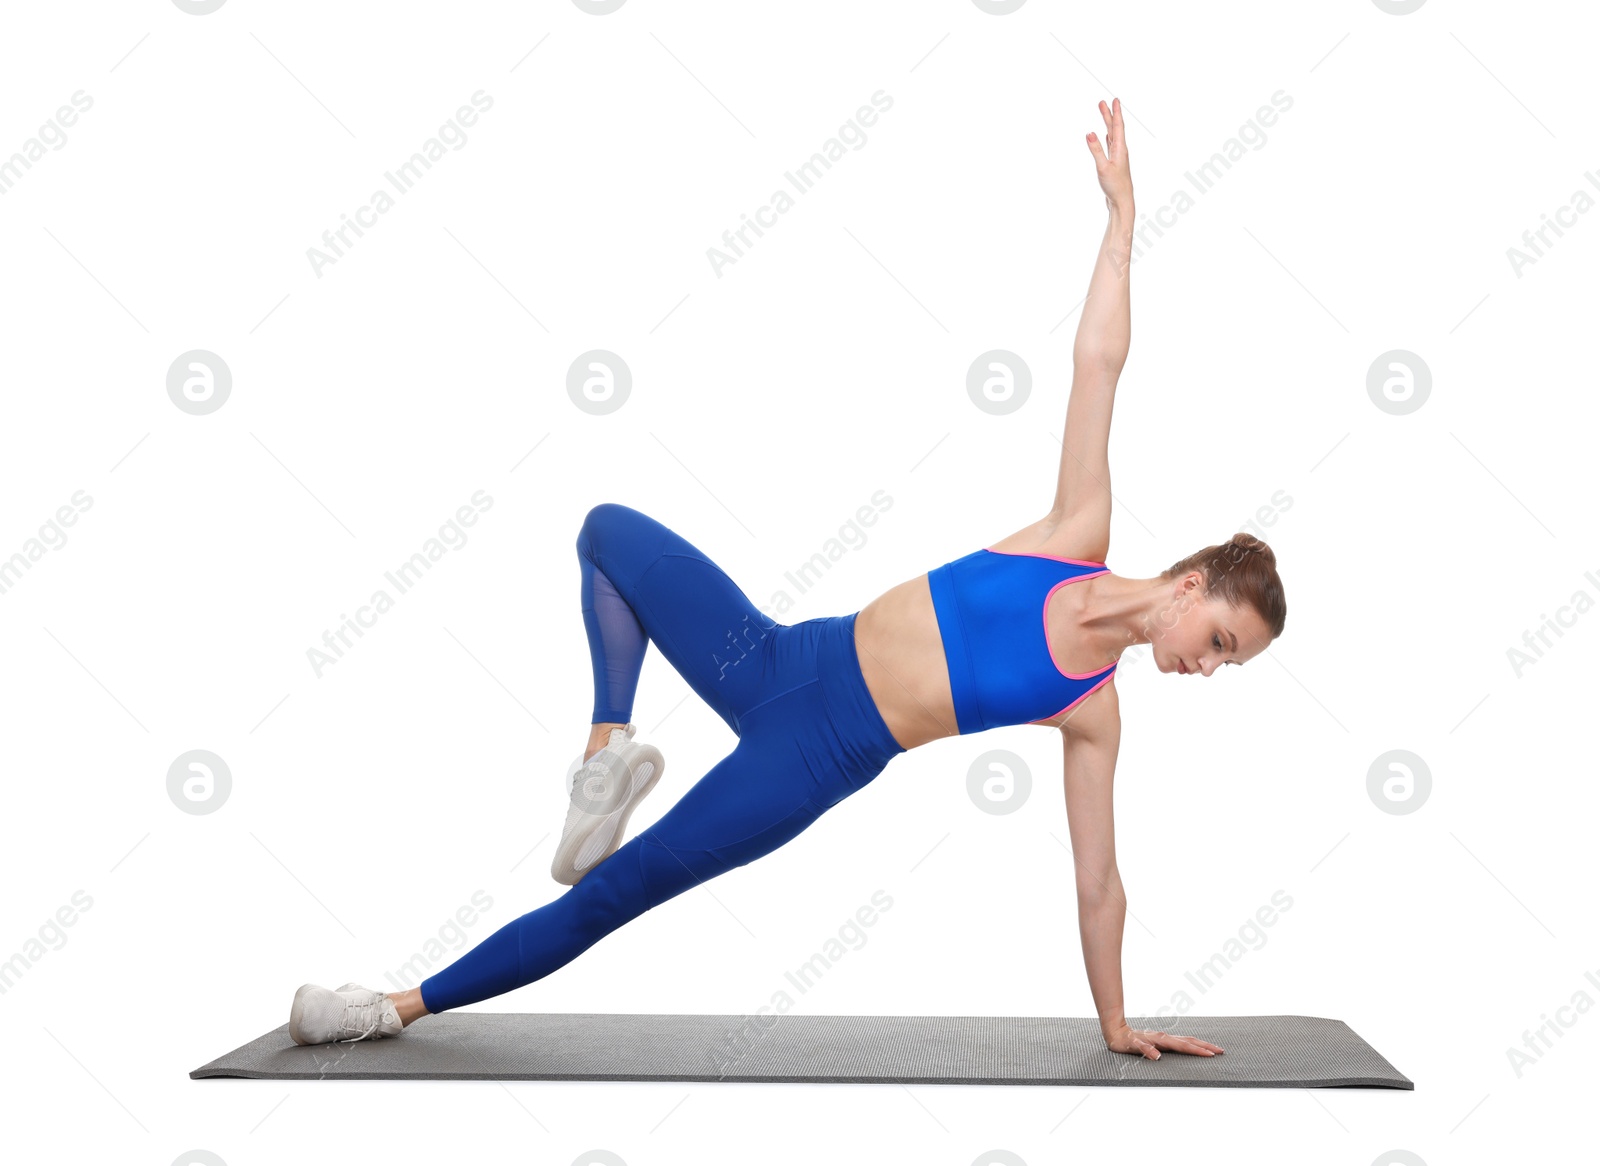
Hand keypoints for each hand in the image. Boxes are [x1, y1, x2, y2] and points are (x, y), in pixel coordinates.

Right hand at [1085, 98, 1132, 214]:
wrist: (1121, 202)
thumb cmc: (1114, 186)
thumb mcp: (1103, 168)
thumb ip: (1096, 150)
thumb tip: (1089, 133)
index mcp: (1120, 149)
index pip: (1118, 126)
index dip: (1115, 112)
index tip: (1114, 100)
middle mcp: (1120, 150)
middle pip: (1114, 128)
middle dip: (1109, 114)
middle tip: (1104, 102)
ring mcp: (1117, 156)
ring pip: (1112, 135)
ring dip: (1108, 123)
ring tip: (1103, 113)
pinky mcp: (1113, 163)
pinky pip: (1110, 144)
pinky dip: (1108, 136)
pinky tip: (1106, 135)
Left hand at [1103, 1024, 1224, 1059]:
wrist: (1116, 1031)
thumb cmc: (1123, 1041)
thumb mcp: (1131, 1047)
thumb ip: (1144, 1050)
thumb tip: (1157, 1056)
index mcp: (1161, 1040)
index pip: (1183, 1046)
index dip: (1197, 1051)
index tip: (1211, 1055)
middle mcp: (1165, 1037)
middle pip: (1190, 1041)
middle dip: (1206, 1046)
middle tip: (1221, 1051)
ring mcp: (1164, 1038)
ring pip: (1187, 1040)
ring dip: (1200, 1044)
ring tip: (1212, 1049)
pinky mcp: (1162, 1040)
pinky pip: (1180, 1042)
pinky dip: (1191, 1044)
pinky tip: (1195, 1047)